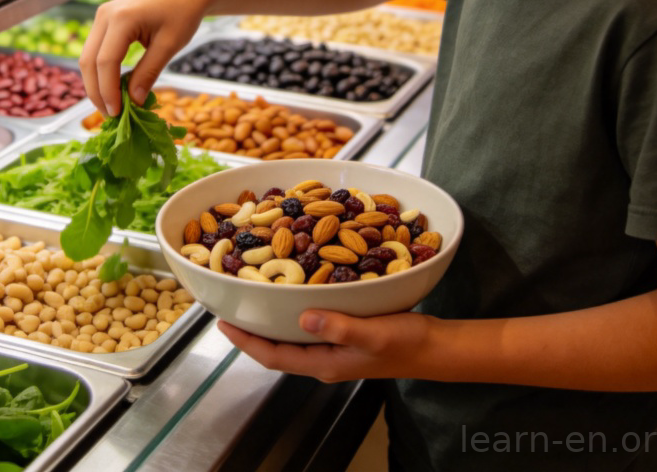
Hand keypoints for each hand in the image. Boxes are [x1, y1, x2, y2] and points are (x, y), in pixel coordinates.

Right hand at [80, 0, 206, 116]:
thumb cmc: (183, 13)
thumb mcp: (169, 45)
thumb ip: (149, 72)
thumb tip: (134, 102)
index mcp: (121, 18)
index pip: (105, 62)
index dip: (108, 91)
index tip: (118, 114)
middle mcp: (104, 14)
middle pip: (88, 61)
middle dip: (97, 92)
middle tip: (112, 116)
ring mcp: (102, 15)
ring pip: (87, 57)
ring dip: (96, 83)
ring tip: (112, 106)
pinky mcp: (105, 20)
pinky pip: (95, 50)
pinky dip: (101, 71)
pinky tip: (113, 88)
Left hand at [217, 310, 430, 382]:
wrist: (434, 347)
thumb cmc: (404, 342)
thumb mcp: (371, 333)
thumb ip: (337, 327)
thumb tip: (302, 317)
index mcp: (324, 363)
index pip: (274, 357)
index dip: (246, 342)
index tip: (222, 323)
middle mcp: (324, 359)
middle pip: (277, 348)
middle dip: (252, 331)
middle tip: (231, 306)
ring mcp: (333, 349)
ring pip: (291, 338)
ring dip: (271, 321)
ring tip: (252, 298)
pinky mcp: (343, 336)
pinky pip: (308, 327)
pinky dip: (293, 313)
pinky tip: (292, 294)